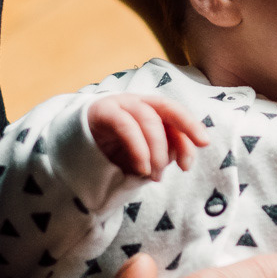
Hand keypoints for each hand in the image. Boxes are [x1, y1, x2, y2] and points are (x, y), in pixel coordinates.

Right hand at [88, 93, 208, 179]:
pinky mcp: (102, 112)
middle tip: (186, 162)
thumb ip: (162, 151)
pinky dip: (138, 148)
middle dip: (185, 128)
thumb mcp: (143, 154)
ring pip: (148, 119)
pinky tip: (142, 169)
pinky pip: (125, 126)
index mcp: (151, 108)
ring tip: (156, 175)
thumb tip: (181, 156)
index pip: (176, 113)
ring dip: (157, 150)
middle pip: (167, 108)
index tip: (204, 144)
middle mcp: (137, 102)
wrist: (72, 147)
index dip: (192, 126)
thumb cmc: (113, 152)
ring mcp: (119, 104)